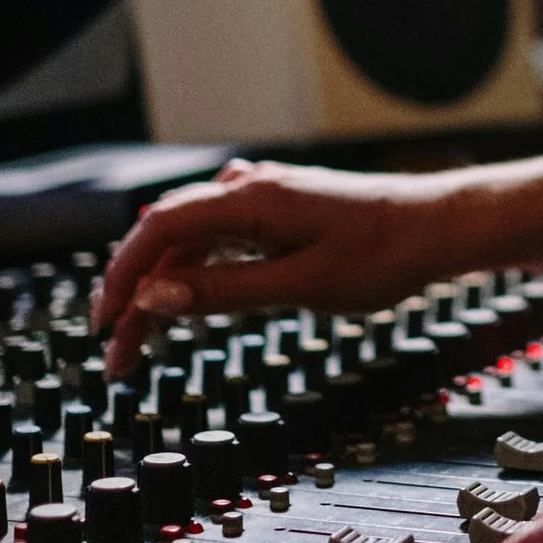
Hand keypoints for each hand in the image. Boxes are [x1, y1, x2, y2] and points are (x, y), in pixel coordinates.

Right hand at [93, 159, 480, 372]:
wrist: (439, 227)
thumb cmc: (383, 255)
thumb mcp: (302, 286)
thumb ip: (227, 292)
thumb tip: (157, 299)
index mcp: (249, 199)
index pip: (158, 230)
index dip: (122, 276)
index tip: (103, 324)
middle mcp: (248, 188)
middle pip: (167, 239)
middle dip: (135, 294)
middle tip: (117, 355)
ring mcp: (262, 197)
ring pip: (191, 243)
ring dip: (163, 288)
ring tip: (142, 342)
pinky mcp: (277, 211)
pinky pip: (218, 239)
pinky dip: (194, 273)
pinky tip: (183, 302)